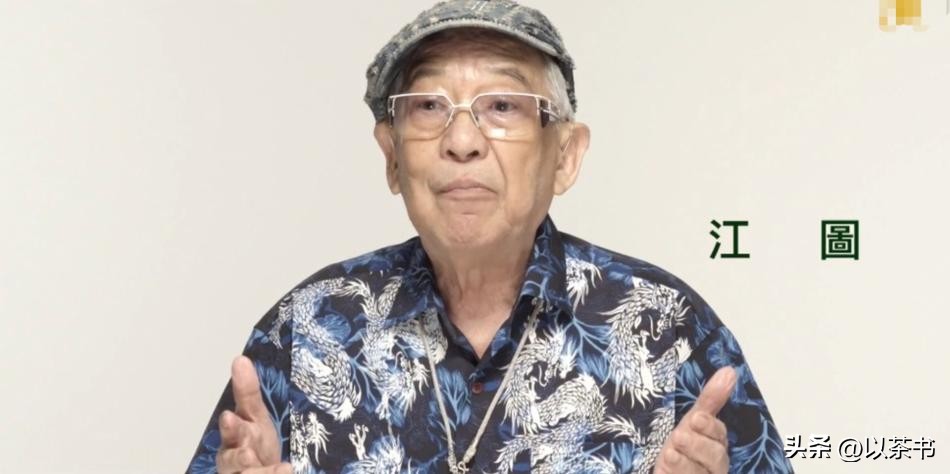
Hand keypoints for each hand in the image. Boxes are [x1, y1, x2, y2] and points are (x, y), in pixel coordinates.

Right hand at [215, 355, 290, 473]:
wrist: (261, 471)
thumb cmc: (254, 442)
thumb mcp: (254, 415)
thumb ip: (247, 391)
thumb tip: (240, 359)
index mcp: (235, 435)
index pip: (233, 429)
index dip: (231, 426)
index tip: (231, 417)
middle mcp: (233, 458)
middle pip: (233, 458)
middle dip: (238, 456)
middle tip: (249, 454)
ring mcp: (239, 472)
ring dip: (262, 473)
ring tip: (283, 469)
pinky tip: (287, 470)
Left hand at [653, 366, 735, 473]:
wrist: (666, 470)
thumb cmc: (682, 445)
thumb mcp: (692, 421)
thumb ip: (710, 400)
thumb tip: (729, 371)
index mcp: (716, 445)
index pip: (719, 436)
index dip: (709, 427)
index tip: (696, 418)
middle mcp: (714, 466)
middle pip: (714, 458)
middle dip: (697, 446)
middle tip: (679, 436)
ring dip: (683, 465)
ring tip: (669, 454)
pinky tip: (662, 472)